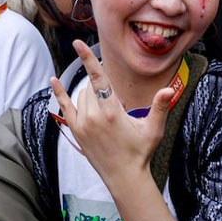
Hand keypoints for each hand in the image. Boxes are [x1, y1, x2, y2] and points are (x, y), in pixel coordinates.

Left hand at [50, 40, 173, 186]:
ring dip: (93, 95)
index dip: (88, 59)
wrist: (124, 177)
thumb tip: (168, 89)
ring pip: (82, 96)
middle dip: (103, 88)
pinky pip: (65, 107)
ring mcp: (82, 125)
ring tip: (108, 111)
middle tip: (118, 106)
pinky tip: (53, 80)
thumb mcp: (154, 129)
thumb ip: (160, 107)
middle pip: (92, 87)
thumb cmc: (141, 152)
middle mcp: (93, 117)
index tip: (78, 43)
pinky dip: (59, 93)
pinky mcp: (76, 131)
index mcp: (112, 113)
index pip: (98, 79)